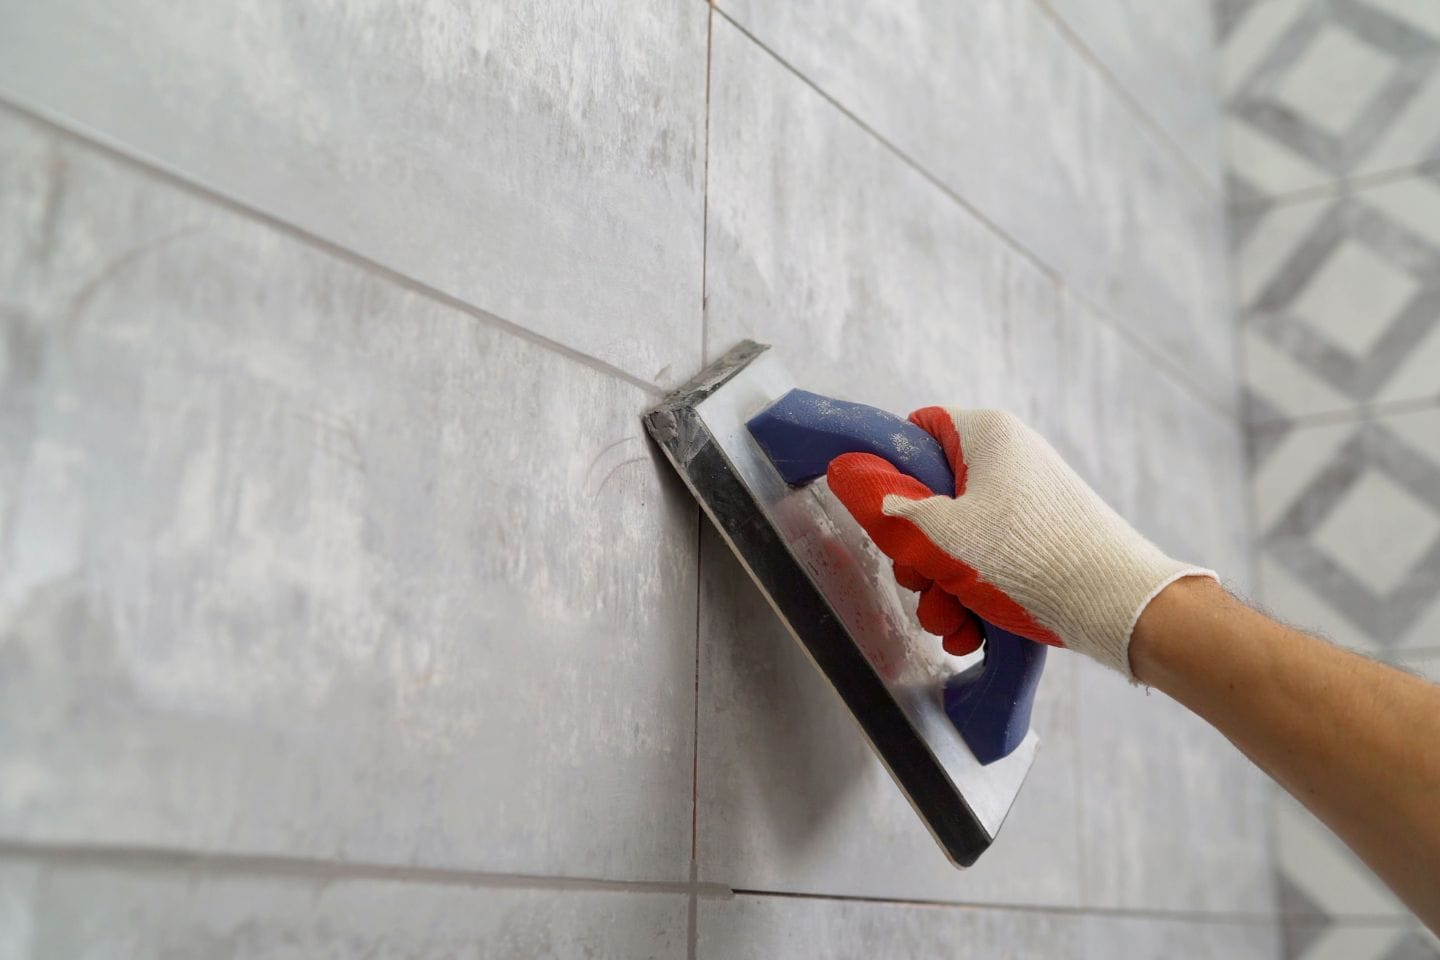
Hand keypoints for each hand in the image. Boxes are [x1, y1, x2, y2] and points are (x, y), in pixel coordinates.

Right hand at [825, 407, 1213, 675]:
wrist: (1120, 607)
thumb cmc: (1032, 559)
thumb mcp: (942, 533)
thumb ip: (887, 505)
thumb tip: (847, 473)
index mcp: (988, 436)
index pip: (919, 431)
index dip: (892, 471)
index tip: (883, 513)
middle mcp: (1011, 461)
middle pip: (933, 497)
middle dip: (917, 553)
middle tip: (918, 581)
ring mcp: (1029, 504)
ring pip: (958, 540)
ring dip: (941, 586)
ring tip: (950, 621)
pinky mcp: (1043, 543)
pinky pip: (991, 563)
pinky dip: (974, 596)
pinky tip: (971, 631)